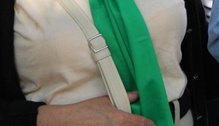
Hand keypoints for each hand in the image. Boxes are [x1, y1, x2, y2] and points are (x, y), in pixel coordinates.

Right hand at [37, 92, 153, 125]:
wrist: (65, 122)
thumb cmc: (83, 112)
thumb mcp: (104, 101)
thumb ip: (123, 98)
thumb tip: (135, 95)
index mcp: (121, 120)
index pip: (143, 124)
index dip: (150, 124)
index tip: (153, 124)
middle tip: (142, 125)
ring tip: (127, 124)